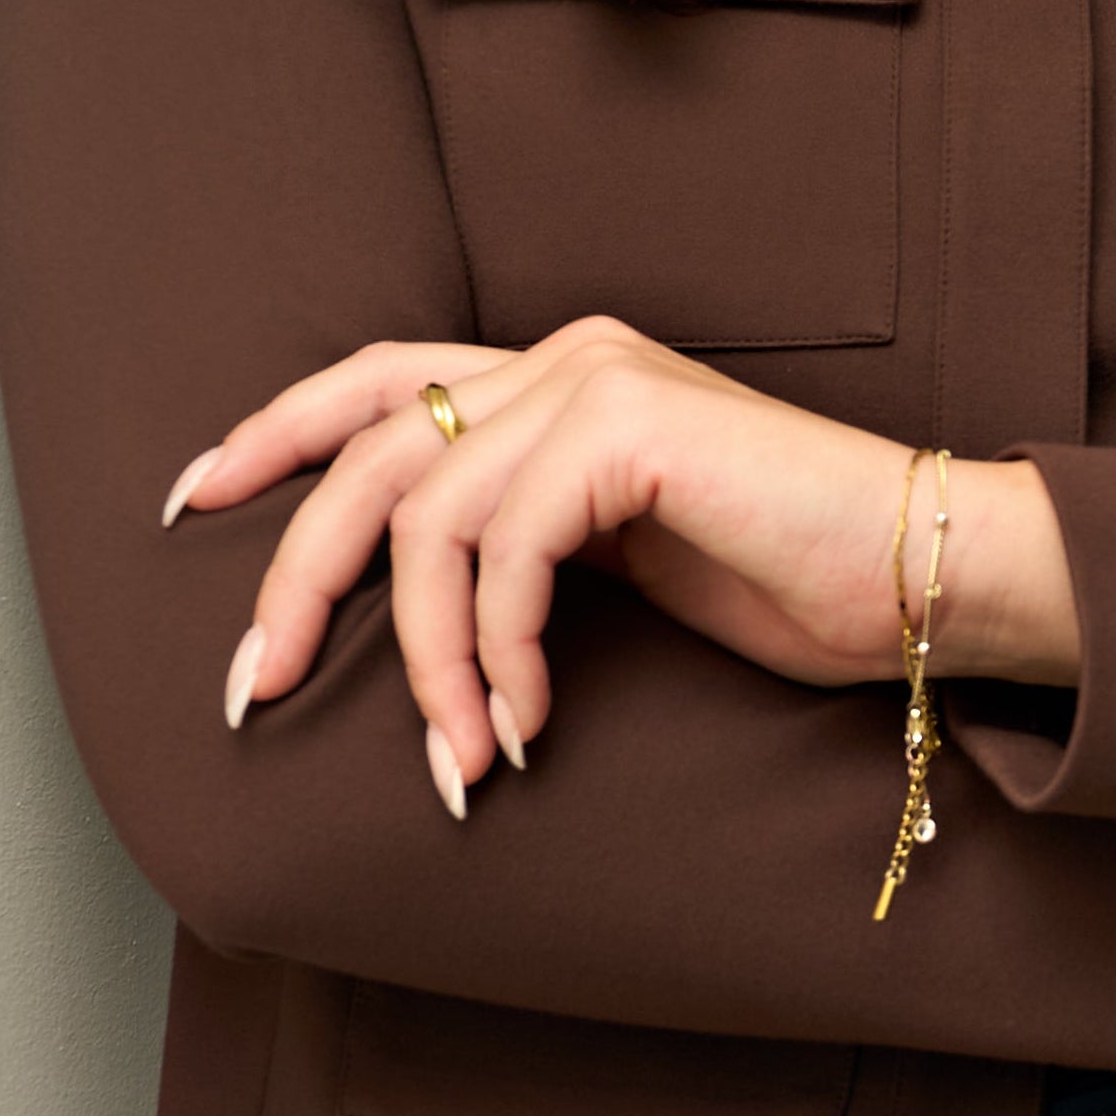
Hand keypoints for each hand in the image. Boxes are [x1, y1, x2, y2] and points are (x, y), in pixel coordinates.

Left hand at [163, 319, 1080, 807]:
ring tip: (463, 759)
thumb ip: (522, 548)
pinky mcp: (630, 426)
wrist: (922, 574)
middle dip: (297, 580)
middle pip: (369, 455)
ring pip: (428, 521)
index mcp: (557, 375)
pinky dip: (501, 654)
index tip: (193, 501)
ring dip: (427, 663)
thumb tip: (402, 617)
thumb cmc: (790, 581)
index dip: (275, 431)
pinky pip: (507, 553)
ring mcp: (597, 379)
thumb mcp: (618, 562)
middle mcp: (565, 356)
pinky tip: (530, 726)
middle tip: (256, 689)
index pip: (380, 380)